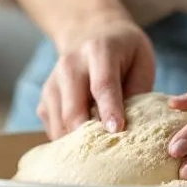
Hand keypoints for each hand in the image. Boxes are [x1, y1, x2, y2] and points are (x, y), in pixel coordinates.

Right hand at [40, 16, 155, 138]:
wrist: (90, 32)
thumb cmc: (123, 51)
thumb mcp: (141, 61)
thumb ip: (139, 90)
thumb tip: (133, 125)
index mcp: (99, 51)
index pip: (102, 85)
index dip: (109, 110)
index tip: (116, 130)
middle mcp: (70, 65)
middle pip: (73, 109)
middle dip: (89, 135)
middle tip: (109, 154)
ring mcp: (53, 82)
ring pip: (60, 123)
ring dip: (78, 142)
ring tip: (99, 150)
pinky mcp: (45, 98)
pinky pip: (53, 127)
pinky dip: (68, 139)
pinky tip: (85, 139)